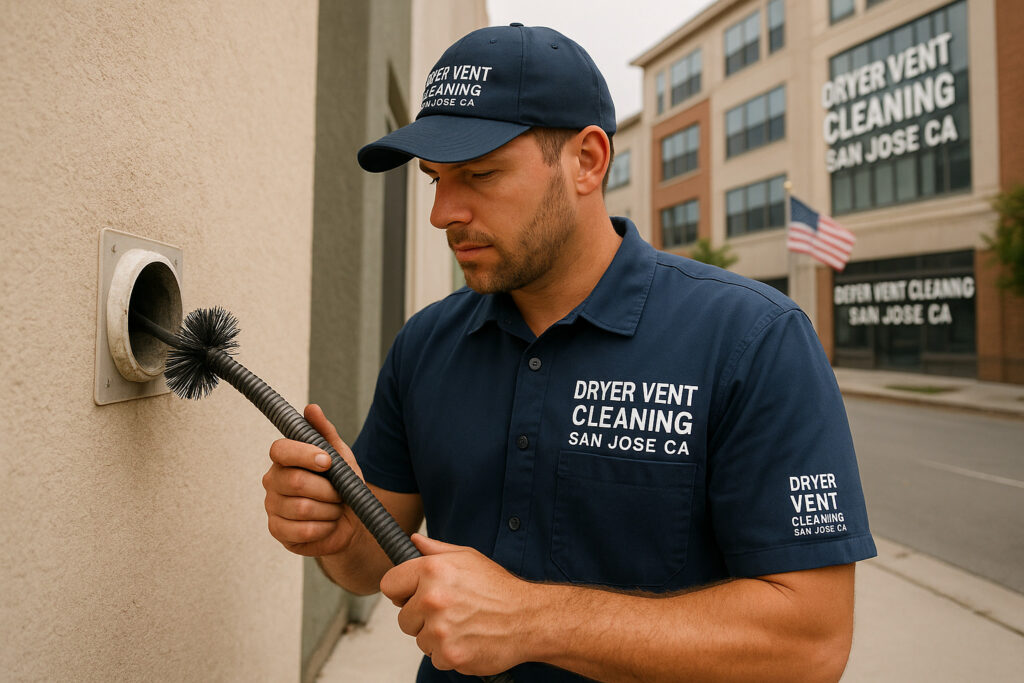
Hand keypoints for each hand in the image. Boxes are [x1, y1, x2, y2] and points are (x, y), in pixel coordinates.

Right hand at [262, 404, 364, 556]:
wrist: (351, 521)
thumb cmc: (342, 485)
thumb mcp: (341, 456)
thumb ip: (325, 433)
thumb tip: (311, 408)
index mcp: (284, 459)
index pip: (280, 450)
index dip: (304, 454)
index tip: (327, 461)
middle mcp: (273, 481)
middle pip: (295, 481)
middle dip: (327, 489)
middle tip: (339, 493)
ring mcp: (272, 507)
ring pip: (302, 508)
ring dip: (329, 510)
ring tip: (335, 509)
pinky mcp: (278, 531)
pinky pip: (302, 531)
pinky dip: (324, 527)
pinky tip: (328, 524)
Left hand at [381, 534, 535, 674]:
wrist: (528, 618)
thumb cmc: (499, 589)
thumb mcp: (468, 558)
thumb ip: (436, 550)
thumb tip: (413, 542)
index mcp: (433, 570)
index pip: (389, 585)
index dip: (402, 591)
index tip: (413, 595)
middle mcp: (433, 598)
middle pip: (403, 617)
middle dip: (421, 617)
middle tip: (449, 611)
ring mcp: (440, 629)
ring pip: (419, 639)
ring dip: (436, 636)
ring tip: (463, 624)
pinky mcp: (449, 654)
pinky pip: (434, 657)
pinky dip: (449, 652)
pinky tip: (468, 639)